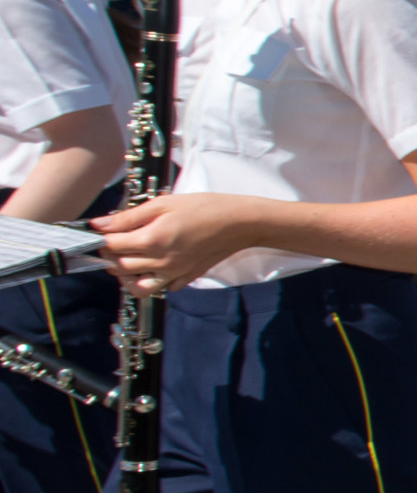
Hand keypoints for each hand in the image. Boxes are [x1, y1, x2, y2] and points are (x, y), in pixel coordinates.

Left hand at [93, 193, 259, 291]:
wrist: (240, 223)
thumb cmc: (205, 208)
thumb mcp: (163, 203)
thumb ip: (129, 216)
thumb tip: (99, 224)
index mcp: (152, 240)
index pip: (110, 246)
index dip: (100, 238)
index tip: (100, 231)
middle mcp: (160, 262)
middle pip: (118, 268)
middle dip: (109, 255)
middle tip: (114, 242)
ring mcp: (174, 274)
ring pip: (136, 287)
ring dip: (126, 276)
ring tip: (129, 259)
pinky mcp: (186, 278)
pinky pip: (161, 288)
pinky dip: (152, 280)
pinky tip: (154, 265)